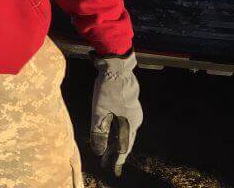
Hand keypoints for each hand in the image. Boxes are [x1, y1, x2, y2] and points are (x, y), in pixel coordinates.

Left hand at [90, 51, 142, 176]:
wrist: (116, 65)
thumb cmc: (107, 90)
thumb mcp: (99, 112)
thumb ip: (98, 133)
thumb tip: (98, 152)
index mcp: (130, 124)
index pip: (123, 147)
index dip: (116, 159)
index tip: (111, 169)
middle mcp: (135, 118)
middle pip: (124, 139)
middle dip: (114, 151)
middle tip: (106, 162)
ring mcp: (133, 109)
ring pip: (124, 129)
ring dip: (114, 140)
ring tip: (106, 149)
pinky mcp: (128, 101)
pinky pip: (123, 120)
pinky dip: (116, 128)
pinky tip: (110, 129)